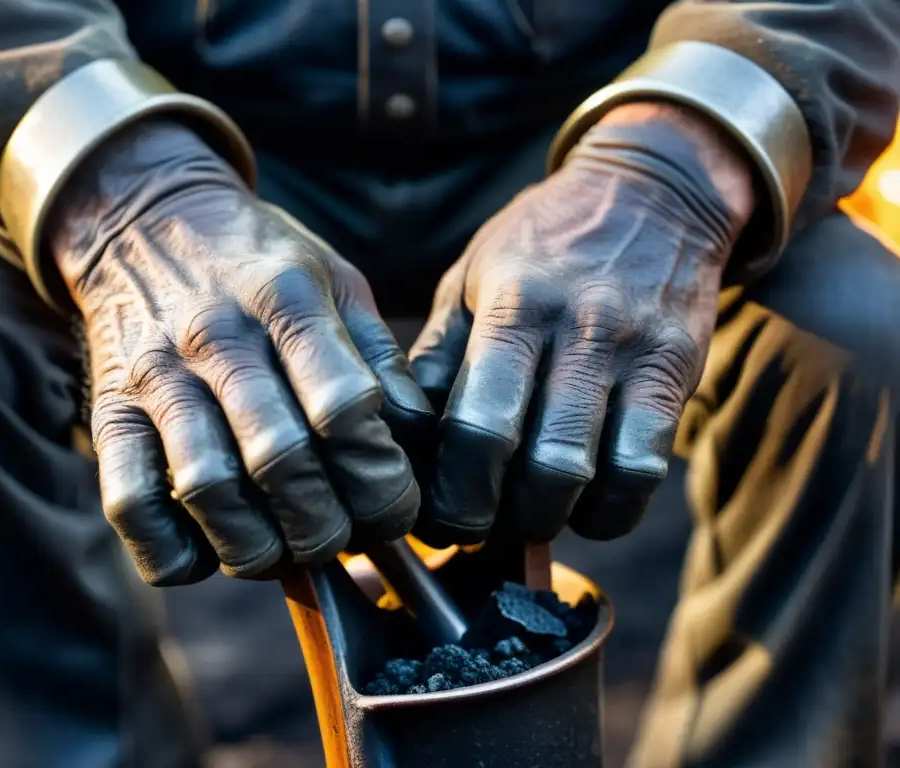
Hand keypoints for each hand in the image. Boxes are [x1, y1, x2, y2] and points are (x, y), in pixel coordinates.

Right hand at [48, 121, 433, 584]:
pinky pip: (128, 504)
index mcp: (286, 299)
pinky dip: (173, 551)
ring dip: (260, 547)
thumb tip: (419, 444)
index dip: (379, 475)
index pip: (342, 408)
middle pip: (279, 460)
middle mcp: (216, 339)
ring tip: (289, 548)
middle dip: (328, 525)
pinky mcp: (108, 414)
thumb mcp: (335, 280)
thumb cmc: (259, 265)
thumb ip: (381, 357)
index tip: (395, 500)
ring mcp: (155, 379)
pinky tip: (213, 552)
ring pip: (208, 490)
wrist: (143, 223)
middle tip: (348, 535)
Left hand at [410, 104, 752, 545]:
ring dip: (550, 519)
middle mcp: (576, 331)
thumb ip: (435, 357)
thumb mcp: (470, 279)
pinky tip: (584, 506)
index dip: (451, 493)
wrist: (653, 192)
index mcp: (512, 306)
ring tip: (523, 514)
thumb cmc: (542, 245)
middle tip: (476, 525)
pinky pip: (647, 469)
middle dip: (497, 519)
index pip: (476, 426)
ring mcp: (634, 353)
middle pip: (537, 465)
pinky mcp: (679, 371)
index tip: (434, 515)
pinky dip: (611, 510)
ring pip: (592, 474)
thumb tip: (400, 441)